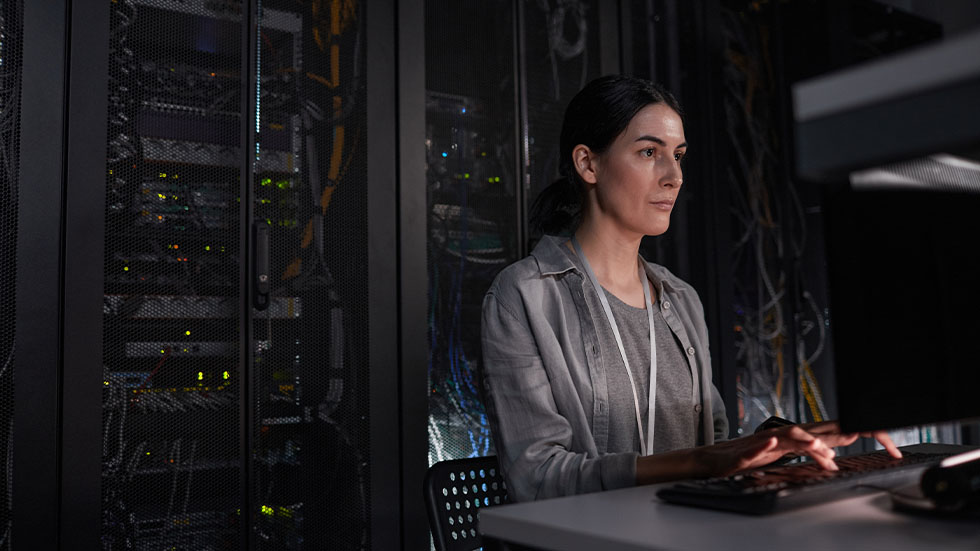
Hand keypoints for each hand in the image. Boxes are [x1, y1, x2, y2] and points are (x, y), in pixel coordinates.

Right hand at [692, 421, 901, 477]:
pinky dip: (765, 443)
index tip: (883, 444)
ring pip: (789, 437)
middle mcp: (784, 436)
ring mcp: (766, 441)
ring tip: (820, 450)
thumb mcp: (786, 457)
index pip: (832, 431)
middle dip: (842, 432)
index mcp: (797, 438)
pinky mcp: (747, 450)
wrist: (716, 460)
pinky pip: (758, 446)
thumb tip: (834, 456)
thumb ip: (810, 454)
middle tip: (863, 436)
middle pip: (818, 430)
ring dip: (805, 441)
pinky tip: (771, 441)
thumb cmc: (750, 458)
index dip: (858, 432)